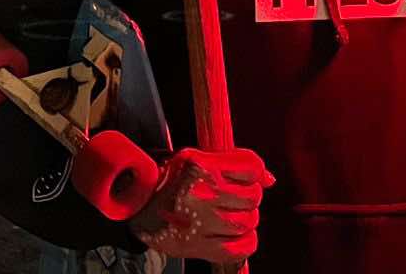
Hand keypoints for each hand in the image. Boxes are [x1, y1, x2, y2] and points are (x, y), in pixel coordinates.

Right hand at [129, 146, 272, 261]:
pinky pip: (242, 247)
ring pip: (249, 221)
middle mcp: (201, 194)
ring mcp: (200, 223)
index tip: (249, 177)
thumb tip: (269, 179)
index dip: (255, 173)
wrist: (136, 206)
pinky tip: (232, 233)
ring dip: (245, 219)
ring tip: (228, 214)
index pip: (251, 167)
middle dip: (249, 196)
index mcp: (200, 165)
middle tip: (233, 197)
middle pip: (253, 196)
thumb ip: (233, 163)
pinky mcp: (198, 248)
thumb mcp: (196, 159)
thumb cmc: (169, 179)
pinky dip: (245, 241)